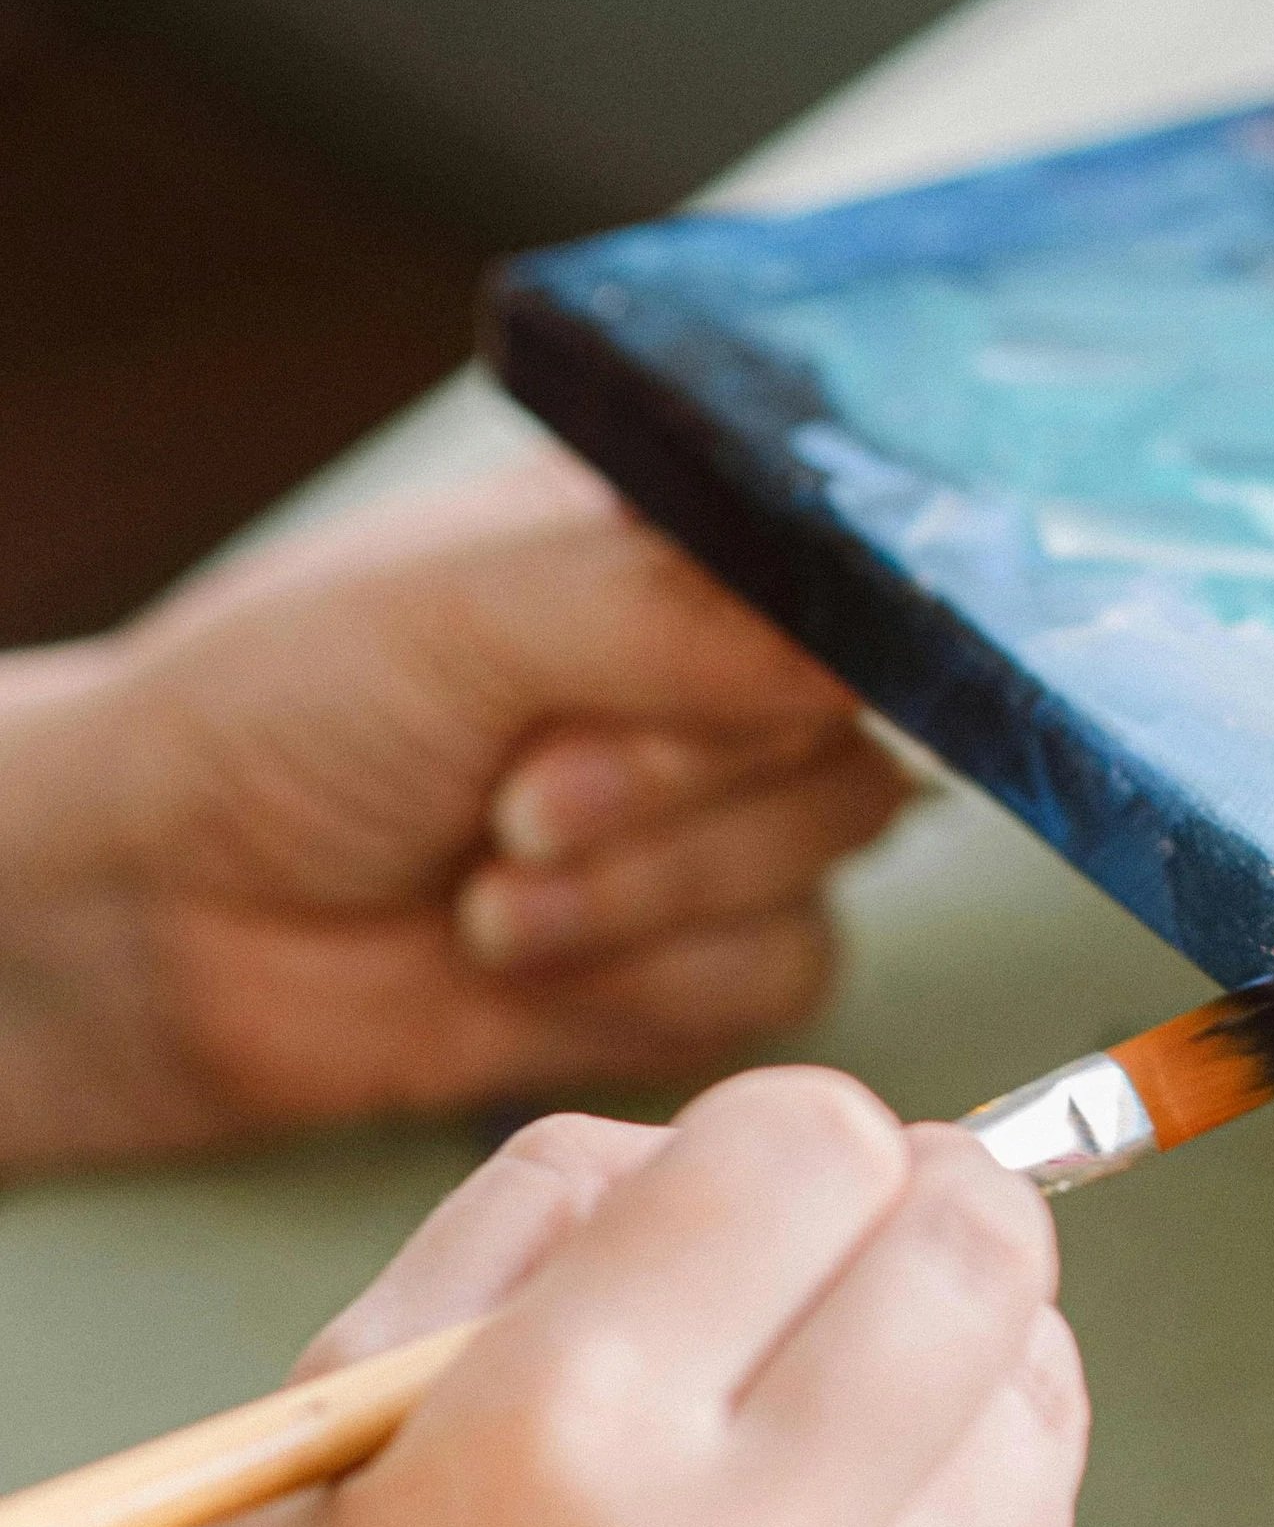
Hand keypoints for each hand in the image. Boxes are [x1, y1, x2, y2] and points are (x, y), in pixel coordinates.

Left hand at [0, 453, 910, 1166]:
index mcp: (680, 540)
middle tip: (518, 805)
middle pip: (850, 738)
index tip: (701, 699)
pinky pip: (783, 973)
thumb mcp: (467, 618)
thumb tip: (866, 643)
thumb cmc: (273, 721)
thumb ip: (677, 613)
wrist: (154, 929)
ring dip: (642, 900)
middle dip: (675, 797)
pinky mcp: (704, 952)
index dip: (805, 653)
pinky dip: (650, 985)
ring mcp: (723, 817)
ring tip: (486, 897)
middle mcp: (723, 672)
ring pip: (823, 865)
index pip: (851, 577)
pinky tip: (526, 965)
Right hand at [0, 1073, 1085, 1526]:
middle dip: (939, 1193)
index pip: (814, 1144)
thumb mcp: (341, 1421)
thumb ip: (541, 1210)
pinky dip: (981, 1506)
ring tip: (860, 1394)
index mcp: (559, 1437)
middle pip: (981, 1247)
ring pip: (1048, 1395)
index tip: (770, 1166)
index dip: (802, 1124)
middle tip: (874, 1226)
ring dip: (974, 1348)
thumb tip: (734, 1135)